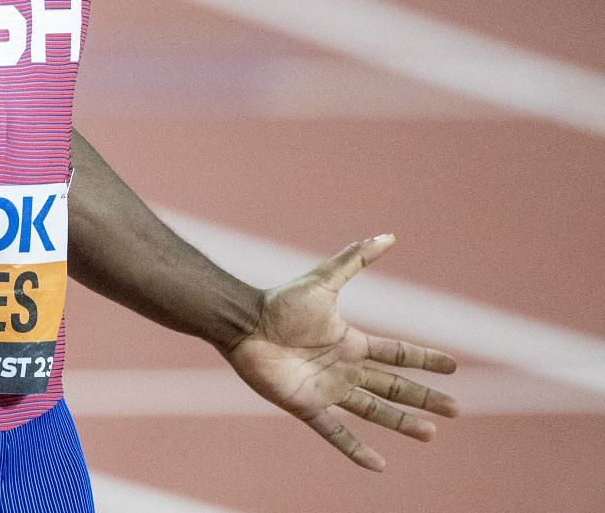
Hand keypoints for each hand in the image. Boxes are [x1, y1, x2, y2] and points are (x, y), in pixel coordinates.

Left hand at [224, 234, 457, 470]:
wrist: (243, 324)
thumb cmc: (279, 303)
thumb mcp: (324, 281)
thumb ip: (355, 259)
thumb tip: (388, 235)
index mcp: (350, 341)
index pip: (397, 354)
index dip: (424, 359)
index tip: (453, 367)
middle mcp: (344, 368)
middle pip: (393, 386)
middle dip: (424, 397)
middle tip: (456, 409)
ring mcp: (327, 389)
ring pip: (374, 411)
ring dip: (402, 423)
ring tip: (430, 433)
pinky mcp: (307, 406)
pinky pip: (336, 432)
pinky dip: (356, 449)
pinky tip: (378, 465)